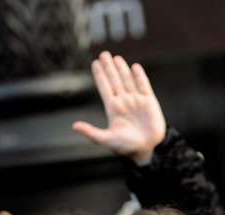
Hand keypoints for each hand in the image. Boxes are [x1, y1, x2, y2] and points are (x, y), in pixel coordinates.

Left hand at [72, 51, 165, 165]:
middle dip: (109, 67)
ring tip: (116, 58)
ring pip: (128, 80)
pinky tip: (134, 67)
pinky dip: (139, 76)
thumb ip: (91, 132)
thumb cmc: (126, 147)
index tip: (95, 63)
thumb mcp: (106, 140)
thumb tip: (75, 126)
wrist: (148, 150)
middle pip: (114, 80)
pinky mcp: (149, 102)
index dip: (99, 75)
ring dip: (122, 69)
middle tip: (104, 54)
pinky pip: (144, 86)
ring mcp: (136, 100)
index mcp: (112, 108)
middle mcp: (124, 101)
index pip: (104, 87)